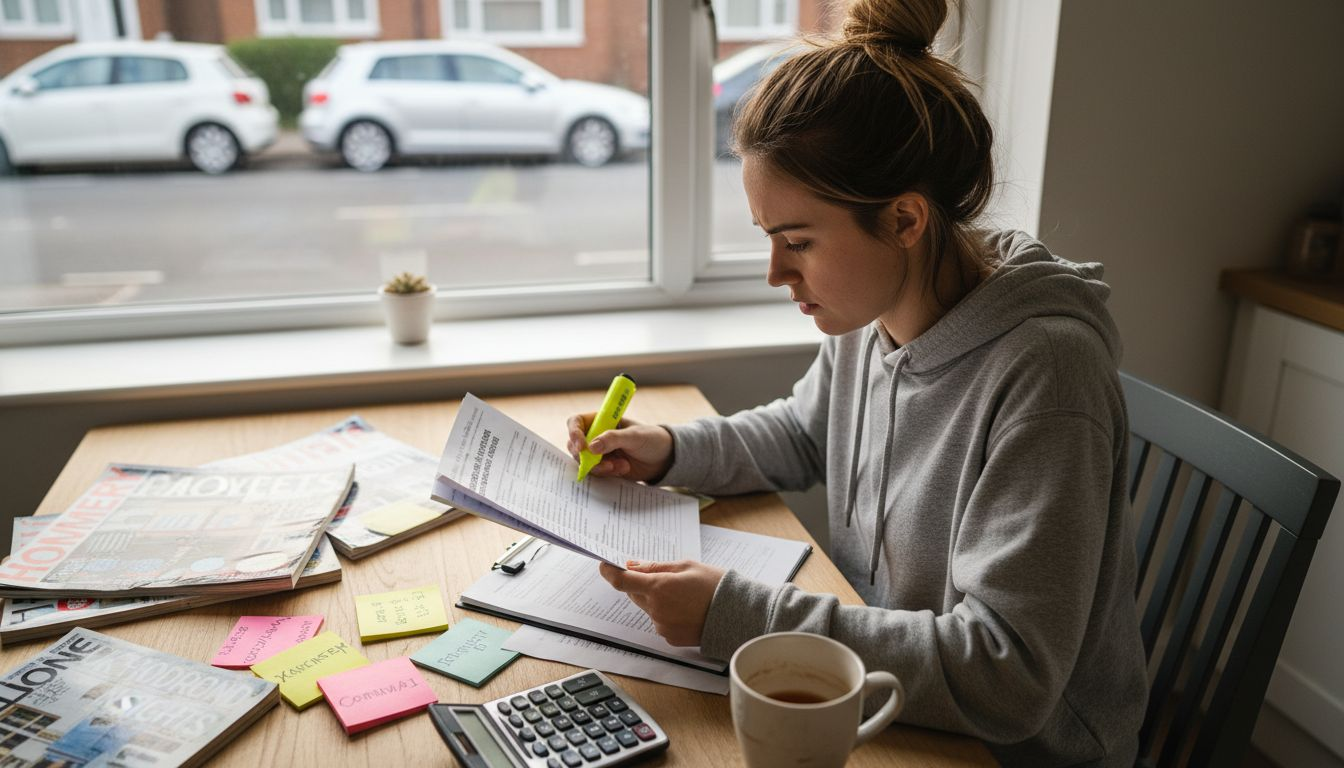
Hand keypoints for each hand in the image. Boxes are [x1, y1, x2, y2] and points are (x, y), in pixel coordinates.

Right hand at [567, 413, 673, 482]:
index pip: (576, 422)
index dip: (574, 433)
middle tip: (605, 463)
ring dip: (600, 467)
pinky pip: (596, 473)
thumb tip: (591, 448)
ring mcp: (599, 453)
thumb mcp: (635, 436)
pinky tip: (623, 469)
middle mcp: (596, 435)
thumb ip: (613, 439)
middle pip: (575, 446)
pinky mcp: (605, 467)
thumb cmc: (652, 439)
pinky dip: (607, 473)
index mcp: (601, 420)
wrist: (664, 459)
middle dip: (586, 457)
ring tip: (622, 465)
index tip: (582, 447)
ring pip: (584, 462)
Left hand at [599, 560, 724, 645]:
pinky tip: (686, 610)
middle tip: (665, 578)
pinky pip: (659, 622)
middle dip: (642, 584)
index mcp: (659, 587)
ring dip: (657, 600)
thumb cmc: (715, 585)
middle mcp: (656, 609)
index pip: (622, 581)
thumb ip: (655, 567)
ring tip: (684, 596)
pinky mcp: (670, 638)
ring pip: (648, 608)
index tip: (604, 565)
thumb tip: (632, 565)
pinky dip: (666, 614)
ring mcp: (662, 626)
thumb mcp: (686, 566)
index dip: (609, 572)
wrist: (737, 615)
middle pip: (635, 594)